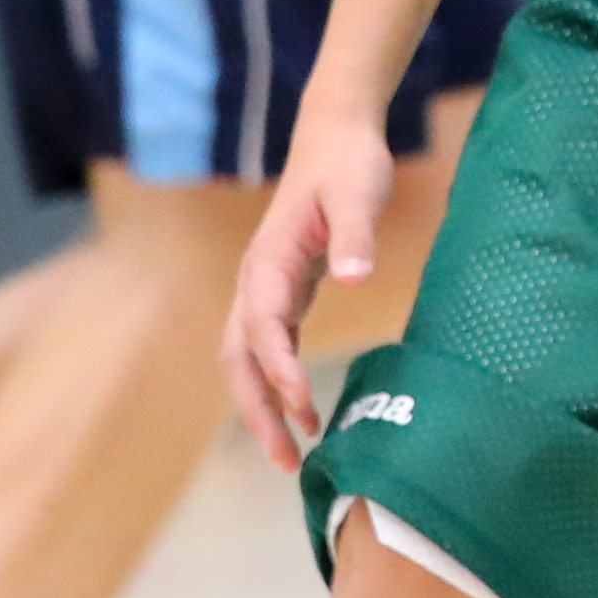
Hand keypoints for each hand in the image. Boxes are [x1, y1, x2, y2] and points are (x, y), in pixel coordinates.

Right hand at [227, 113, 399, 465]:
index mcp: (269, 260)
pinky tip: (303, 412)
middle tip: (287, 461)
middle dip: (257, 410)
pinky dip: (278, 385)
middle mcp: (256, 280)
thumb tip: (353, 279)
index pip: (263, 325)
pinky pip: (268, 350)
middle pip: (240, 358)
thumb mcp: (358, 193)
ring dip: (262, 407)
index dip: (278, 367)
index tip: (300, 405)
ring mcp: (264, 289)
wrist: (334, 136)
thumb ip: (355, 236)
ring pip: (247, 360)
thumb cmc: (348, 163)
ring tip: (292, 455)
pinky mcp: (282, 293)